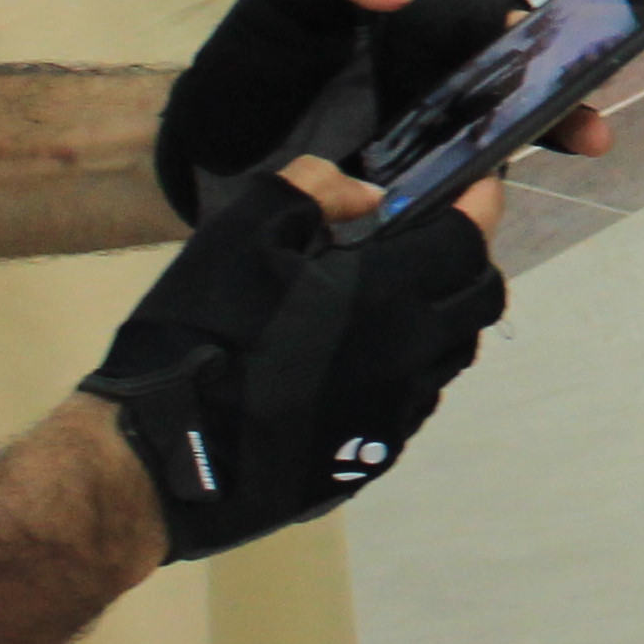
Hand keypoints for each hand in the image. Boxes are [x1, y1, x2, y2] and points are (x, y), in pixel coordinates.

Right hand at [80, 173, 511, 559]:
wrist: (162, 458)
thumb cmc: (199, 335)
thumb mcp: (240, 235)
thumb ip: (313, 193)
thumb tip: (369, 196)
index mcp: (388, 297)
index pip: (469, 240)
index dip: (479, 205)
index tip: (475, 185)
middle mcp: (409, 358)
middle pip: (481, 300)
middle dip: (471, 261)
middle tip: (436, 240)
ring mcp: (394, 415)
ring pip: (453, 355)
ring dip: (444, 317)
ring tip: (399, 297)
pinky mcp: (370, 457)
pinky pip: (417, 401)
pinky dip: (411, 367)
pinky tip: (365, 357)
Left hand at [155, 0, 611, 221]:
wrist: (205, 141)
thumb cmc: (259, 50)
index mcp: (424, 32)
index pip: (491, 27)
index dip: (531, 38)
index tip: (559, 54)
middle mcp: (436, 87)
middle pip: (512, 90)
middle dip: (560, 105)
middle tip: (592, 130)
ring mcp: (424, 143)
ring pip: (491, 144)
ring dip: (529, 153)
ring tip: (564, 164)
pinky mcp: (403, 193)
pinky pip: (448, 195)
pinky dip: (468, 207)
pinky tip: (478, 214)